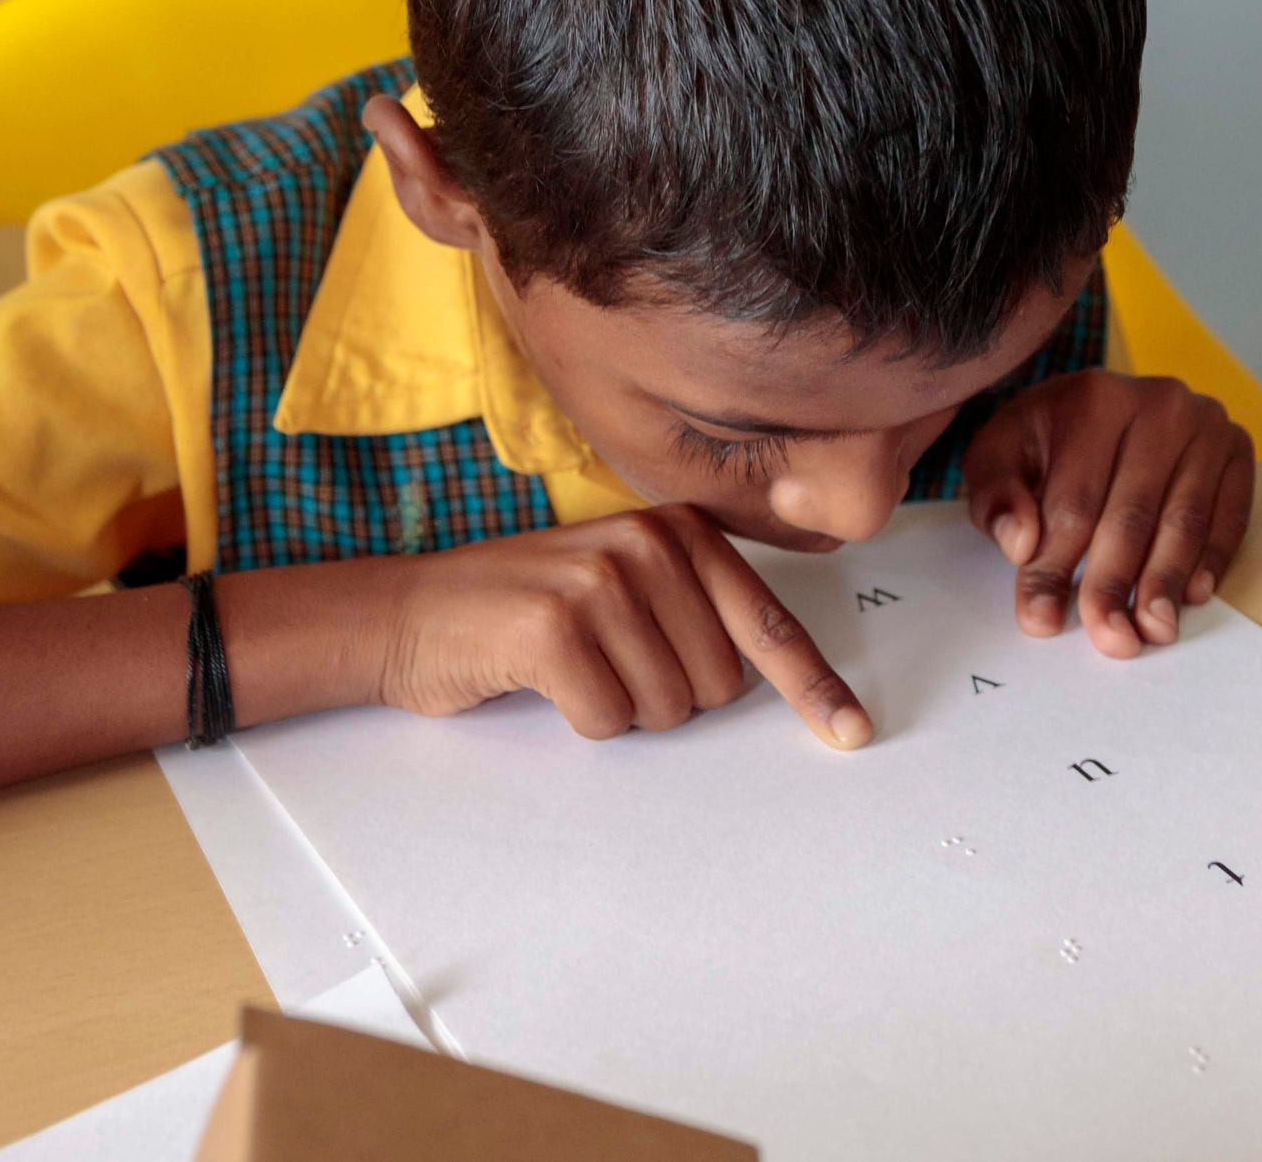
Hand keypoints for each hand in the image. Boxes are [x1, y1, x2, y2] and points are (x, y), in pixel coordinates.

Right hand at [374, 504, 872, 749]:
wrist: (412, 613)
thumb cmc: (526, 609)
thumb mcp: (624, 584)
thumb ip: (696, 611)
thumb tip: (774, 678)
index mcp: (679, 531)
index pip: (767, 622)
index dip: (811, 685)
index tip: (849, 730)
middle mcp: (646, 544)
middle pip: (718, 684)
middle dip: (668, 695)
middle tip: (608, 661)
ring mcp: (600, 581)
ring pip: (666, 708)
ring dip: (619, 708)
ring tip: (572, 663)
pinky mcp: (554, 627)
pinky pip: (609, 718)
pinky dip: (581, 718)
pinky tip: (543, 677)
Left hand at [963, 372, 1254, 655]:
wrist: (1094, 404)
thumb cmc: (1046, 438)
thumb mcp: (999, 455)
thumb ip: (996, 497)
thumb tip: (1020, 544)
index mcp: (1093, 400)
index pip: (1073, 501)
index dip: (1054, 566)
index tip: (1041, 617)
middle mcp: (1158, 405)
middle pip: (1131, 514)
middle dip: (1114, 585)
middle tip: (1110, 637)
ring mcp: (1204, 426)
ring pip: (1183, 520)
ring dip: (1166, 582)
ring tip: (1152, 629)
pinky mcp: (1237, 449)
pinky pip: (1230, 514)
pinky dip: (1212, 559)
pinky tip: (1192, 595)